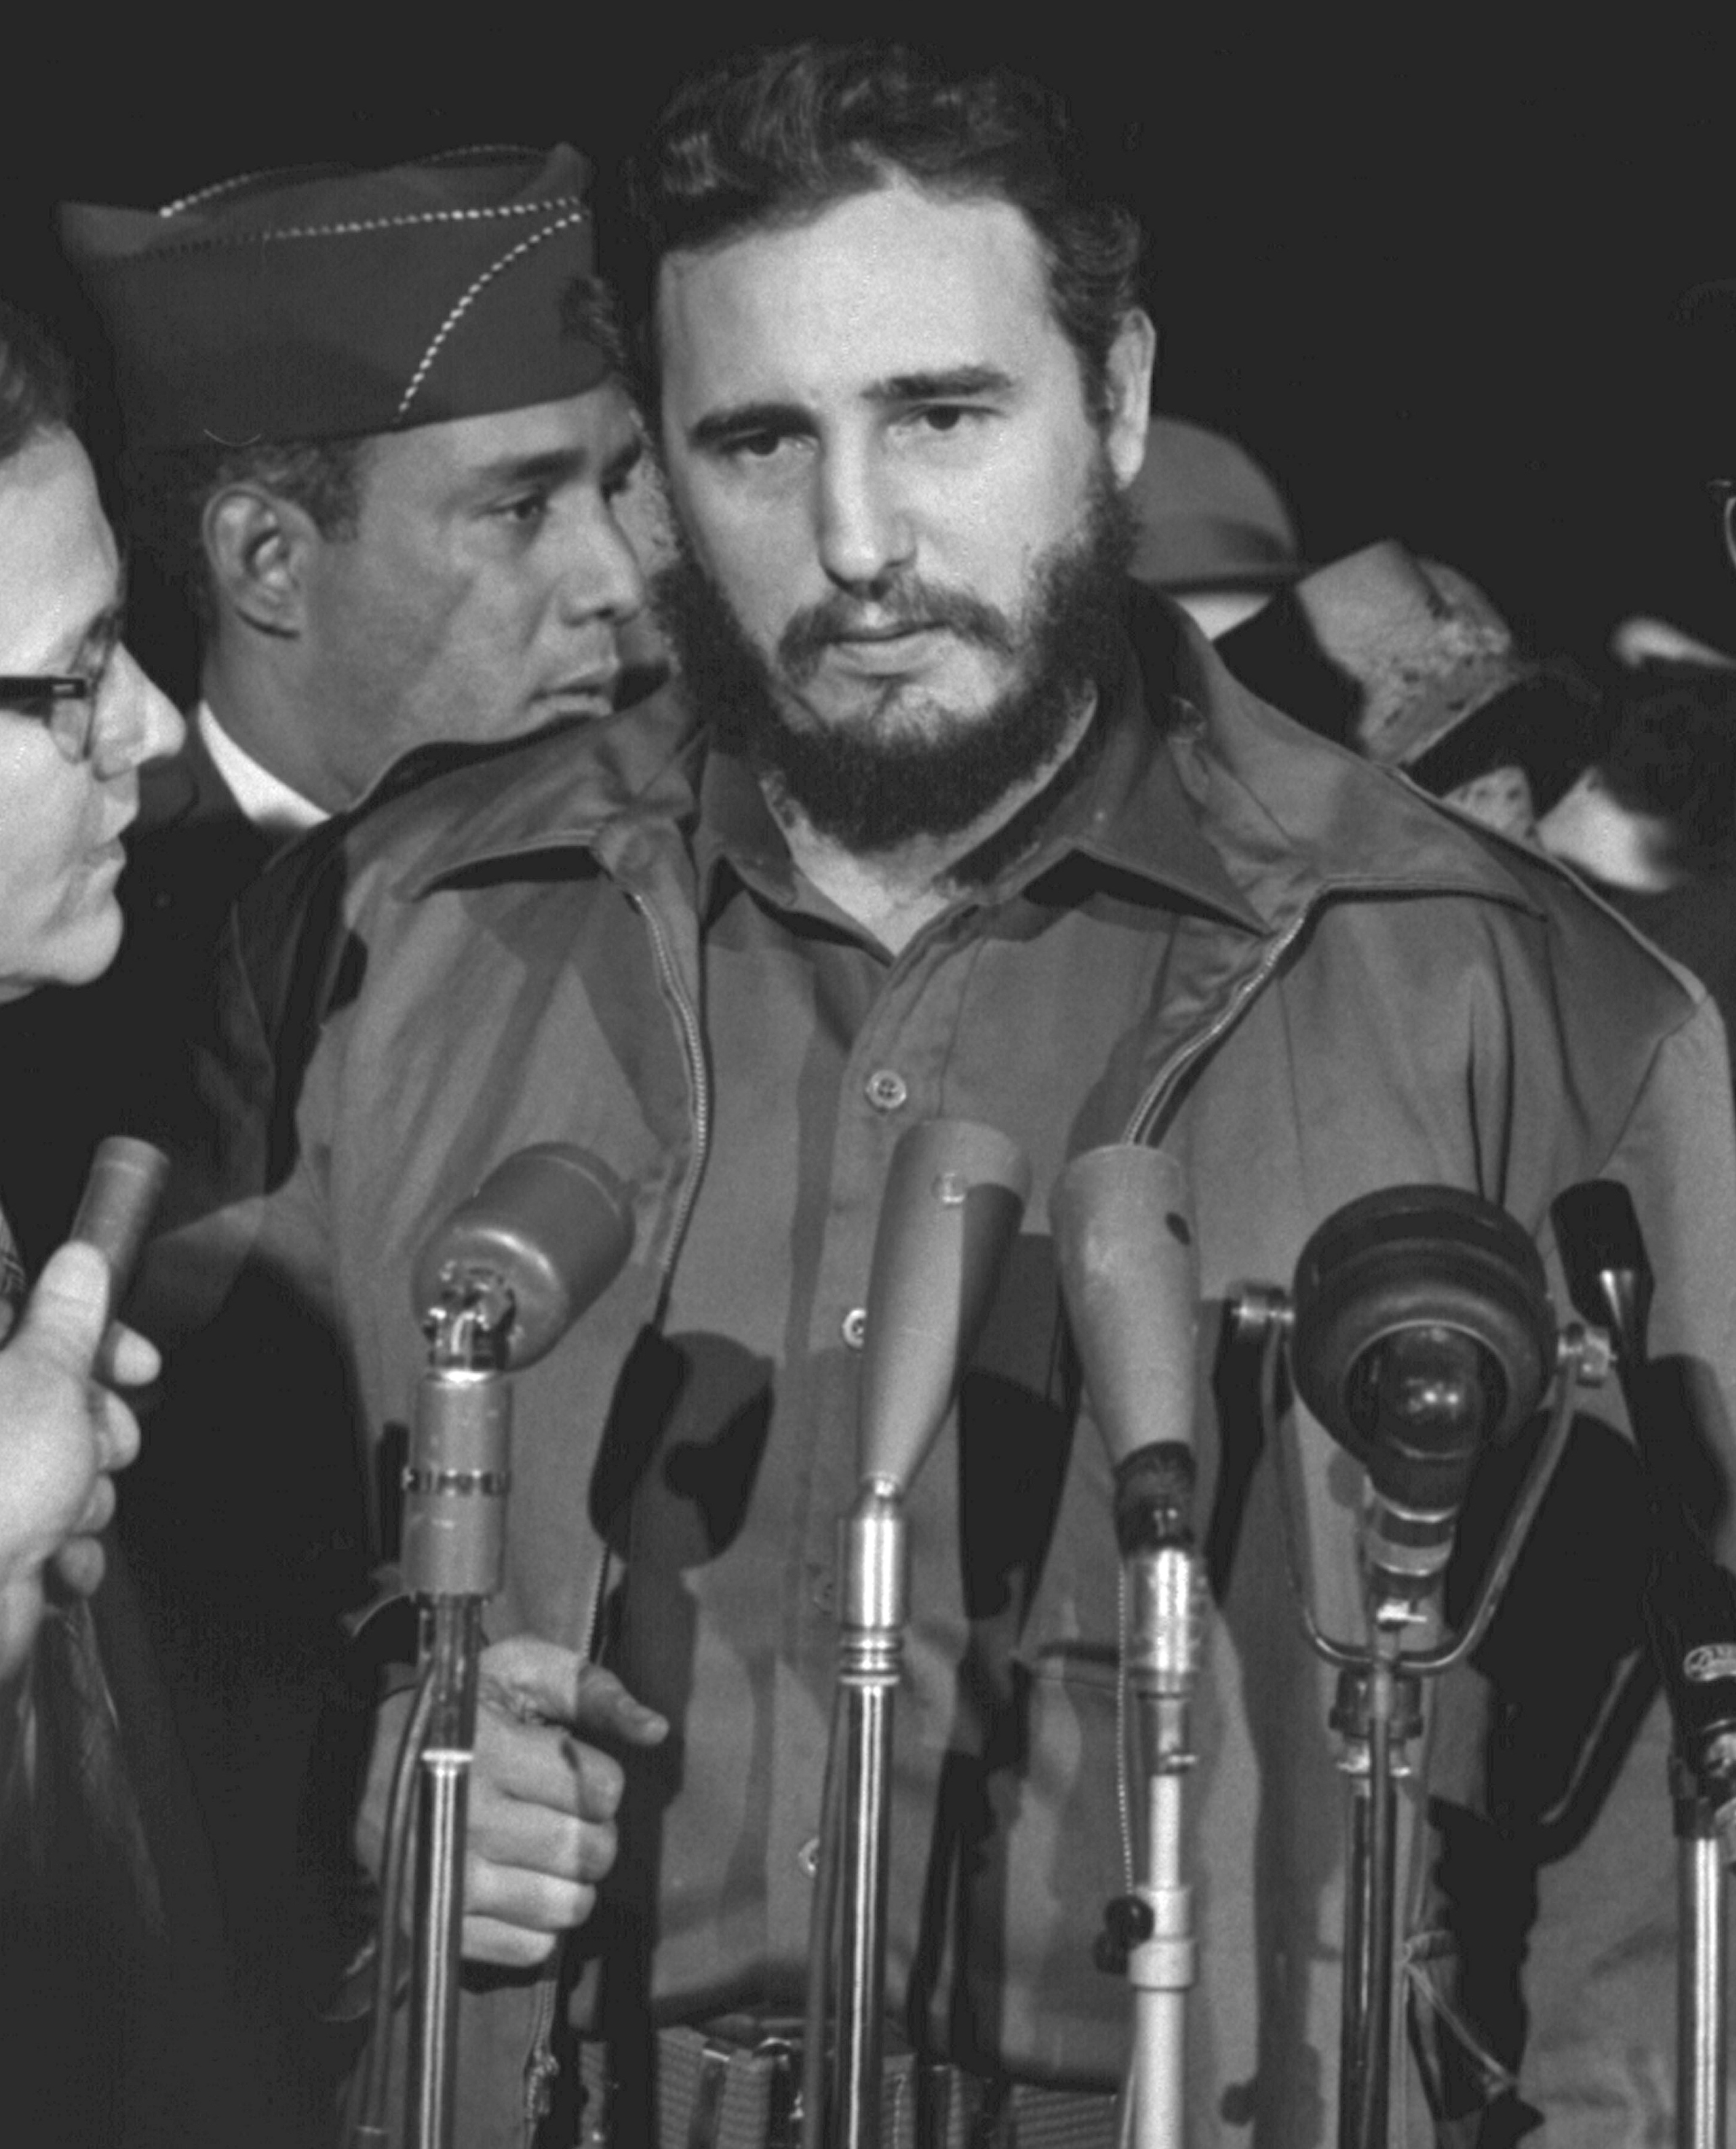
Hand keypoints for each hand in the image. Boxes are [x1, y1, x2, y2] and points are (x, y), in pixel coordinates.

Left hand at [0, 1240, 155, 1676]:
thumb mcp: (41, 1381)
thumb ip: (68, 1319)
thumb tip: (82, 1260)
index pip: (35, 1321)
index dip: (96, 1338)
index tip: (138, 1362)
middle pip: (60, 1398)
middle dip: (101, 1431)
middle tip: (104, 1447)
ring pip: (65, 1466)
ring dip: (86, 1497)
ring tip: (66, 1518)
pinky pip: (52, 1529)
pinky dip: (65, 1549)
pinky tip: (53, 1562)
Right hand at [357, 1633, 667, 1966]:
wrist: (363, 1761)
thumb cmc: (461, 1710)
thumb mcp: (520, 1672)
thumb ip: (592, 1690)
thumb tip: (656, 1730)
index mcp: (492, 1750)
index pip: (601, 1790)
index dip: (602, 1781)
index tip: (576, 1772)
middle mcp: (469, 1818)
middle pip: (589, 1852)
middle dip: (596, 1833)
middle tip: (567, 1816)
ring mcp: (449, 1878)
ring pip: (566, 1907)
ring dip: (573, 1883)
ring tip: (547, 1852)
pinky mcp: (437, 1923)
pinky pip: (529, 1949)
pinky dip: (538, 1924)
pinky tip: (519, 1885)